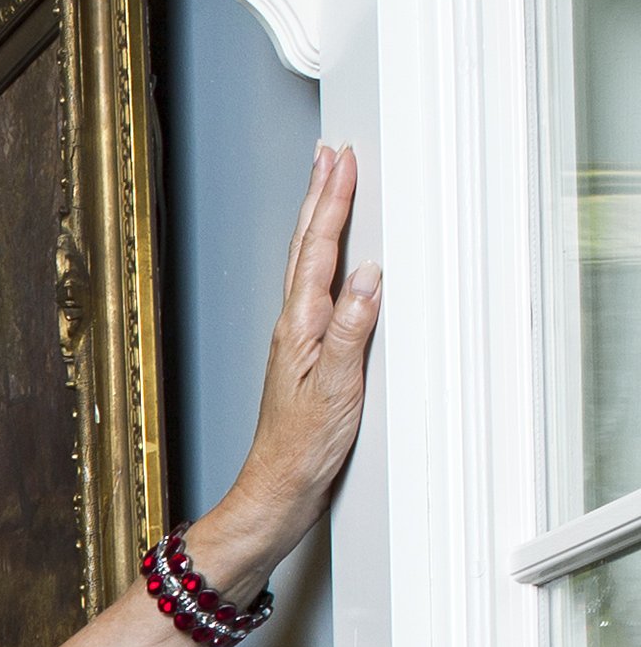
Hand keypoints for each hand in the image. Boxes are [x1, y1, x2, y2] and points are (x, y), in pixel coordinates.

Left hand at [194, 143, 379, 597]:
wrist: (278, 490)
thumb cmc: (301, 450)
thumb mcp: (337, 388)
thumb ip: (353, 329)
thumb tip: (368, 276)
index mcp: (300, 327)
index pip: (319, 251)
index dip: (332, 203)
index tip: (341, 163)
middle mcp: (293, 328)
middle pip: (307, 249)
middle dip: (320, 198)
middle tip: (330, 156)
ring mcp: (297, 341)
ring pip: (307, 266)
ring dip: (318, 223)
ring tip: (326, 189)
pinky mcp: (305, 358)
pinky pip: (314, 292)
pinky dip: (322, 262)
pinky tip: (331, 263)